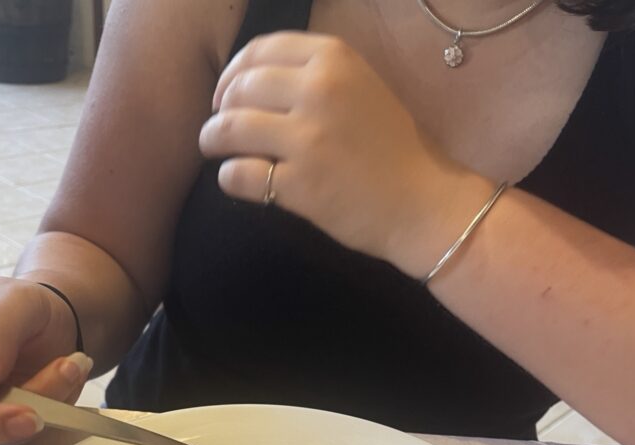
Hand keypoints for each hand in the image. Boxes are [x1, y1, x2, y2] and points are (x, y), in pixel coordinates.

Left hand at [199, 32, 467, 270]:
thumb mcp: (361, 89)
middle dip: (220, 108)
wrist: (423, 203)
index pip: (258, 52)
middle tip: (220, 127)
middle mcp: (318, 90)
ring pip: (229, 128)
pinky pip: (239, 174)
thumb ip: (316, 77)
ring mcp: (307, 138)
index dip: (232, 74)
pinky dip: (229, 176)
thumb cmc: (393, 150)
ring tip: (213, 149)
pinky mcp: (299, 185)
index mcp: (333, 58)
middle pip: (238, 89)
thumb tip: (255, 82)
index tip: (228, 94)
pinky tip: (235, 179)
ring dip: (212, 139)